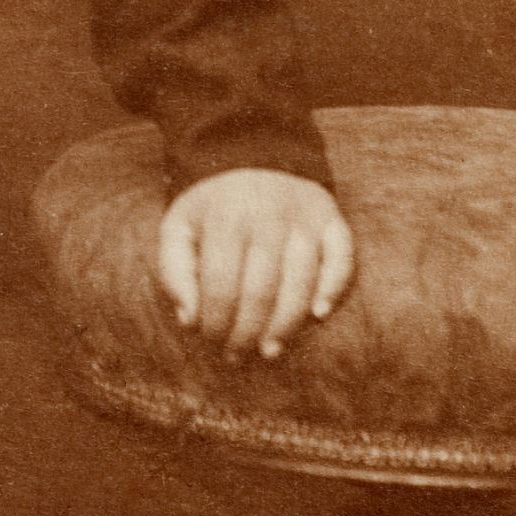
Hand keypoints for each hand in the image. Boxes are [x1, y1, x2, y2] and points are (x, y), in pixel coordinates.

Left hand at [156, 169, 354, 360]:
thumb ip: (174, 270)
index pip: (220, 284)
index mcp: (226, 215)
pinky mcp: (332, 219)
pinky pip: (342, 257)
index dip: (215, 321)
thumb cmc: (213, 209)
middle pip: (261, 290)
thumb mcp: (178, 227)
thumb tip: (188, 319)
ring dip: (286, 324)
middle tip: (237, 355)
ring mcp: (305, 217)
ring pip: (301, 282)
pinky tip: (319, 313)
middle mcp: (268, 213)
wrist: (256, 159)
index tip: (210, 340)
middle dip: (247, 332)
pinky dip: (334, 286)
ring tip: (269, 350)